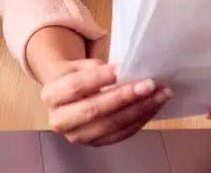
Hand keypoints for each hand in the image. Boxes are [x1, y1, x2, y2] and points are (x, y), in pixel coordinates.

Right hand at [40, 59, 171, 145]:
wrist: (67, 97)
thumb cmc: (75, 77)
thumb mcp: (78, 65)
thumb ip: (96, 68)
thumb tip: (127, 70)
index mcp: (51, 96)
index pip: (76, 87)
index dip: (100, 78)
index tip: (123, 68)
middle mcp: (60, 121)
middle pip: (94, 110)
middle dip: (124, 97)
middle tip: (148, 84)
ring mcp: (78, 136)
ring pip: (111, 125)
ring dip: (139, 110)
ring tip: (159, 94)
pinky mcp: (95, 144)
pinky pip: (121, 134)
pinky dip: (140, 120)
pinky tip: (153, 106)